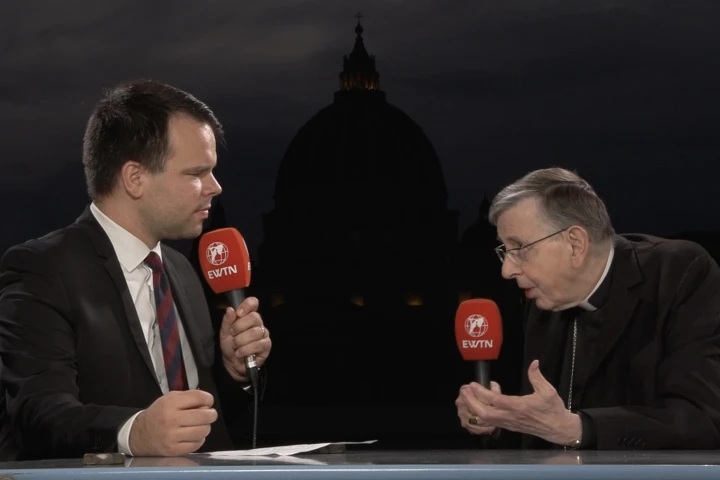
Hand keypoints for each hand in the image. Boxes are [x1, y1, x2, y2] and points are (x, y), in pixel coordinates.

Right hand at [129, 390, 216, 456]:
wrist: (139, 435)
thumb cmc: (158, 414)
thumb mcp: (169, 398)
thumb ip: (188, 397)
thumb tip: (206, 402)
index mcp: (169, 403)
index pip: (198, 397)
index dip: (208, 398)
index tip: (208, 401)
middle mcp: (171, 419)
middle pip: (204, 415)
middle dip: (211, 414)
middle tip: (210, 414)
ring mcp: (172, 436)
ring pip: (203, 431)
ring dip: (206, 427)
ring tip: (201, 425)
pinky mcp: (174, 450)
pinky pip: (197, 444)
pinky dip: (199, 439)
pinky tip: (194, 435)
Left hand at [219, 296, 271, 381]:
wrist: (233, 363)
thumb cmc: (230, 346)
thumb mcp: (224, 333)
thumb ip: (227, 321)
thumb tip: (230, 309)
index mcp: (247, 316)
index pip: (253, 303)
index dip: (247, 305)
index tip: (239, 313)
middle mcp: (258, 323)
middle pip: (255, 317)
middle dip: (239, 327)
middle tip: (233, 334)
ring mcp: (263, 334)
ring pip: (255, 332)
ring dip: (241, 341)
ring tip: (236, 346)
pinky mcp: (266, 345)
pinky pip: (258, 344)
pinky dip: (246, 349)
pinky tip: (240, 353)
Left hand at [463, 360, 581, 445]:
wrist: (558, 429)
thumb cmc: (553, 409)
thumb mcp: (548, 390)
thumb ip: (537, 376)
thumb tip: (534, 362)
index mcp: (520, 406)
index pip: (496, 401)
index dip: (482, 392)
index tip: (473, 384)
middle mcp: (511, 416)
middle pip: (485, 413)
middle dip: (472, 403)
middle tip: (464, 391)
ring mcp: (509, 423)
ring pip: (486, 420)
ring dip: (474, 409)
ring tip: (468, 397)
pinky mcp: (508, 426)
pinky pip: (491, 422)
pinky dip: (481, 414)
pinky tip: (479, 403)